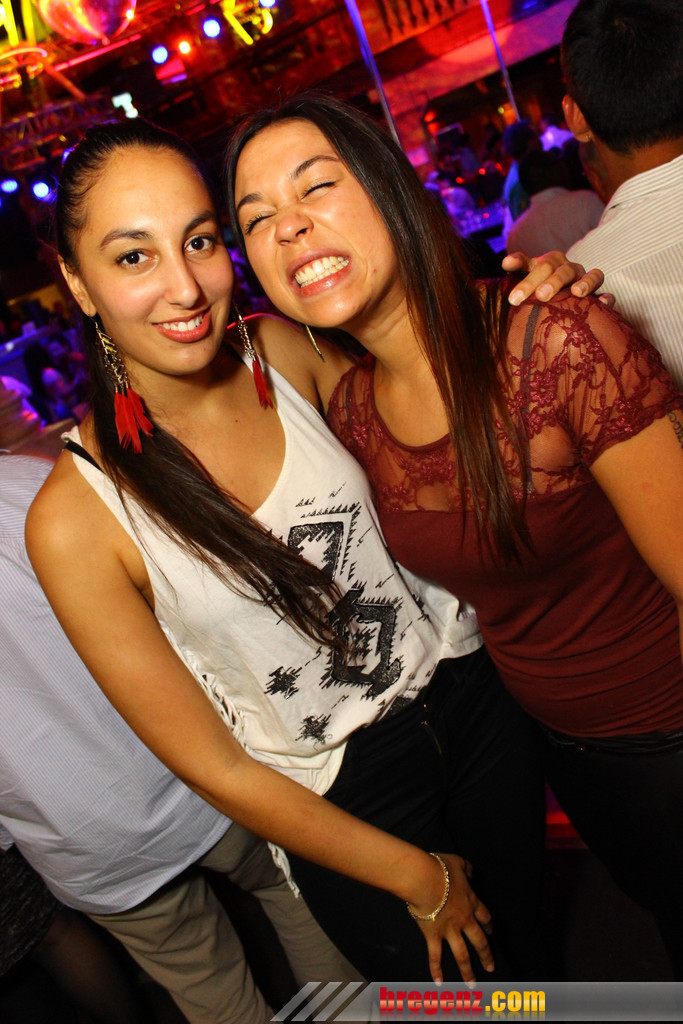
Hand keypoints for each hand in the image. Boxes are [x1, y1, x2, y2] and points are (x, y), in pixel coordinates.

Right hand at [409, 853, 493, 986]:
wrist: (424, 880)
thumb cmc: (441, 869)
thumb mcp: (459, 863)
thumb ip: (468, 869)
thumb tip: (472, 874)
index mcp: (471, 902)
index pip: (484, 917)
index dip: (489, 926)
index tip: (492, 933)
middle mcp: (464, 920)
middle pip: (479, 941)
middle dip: (486, 955)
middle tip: (491, 968)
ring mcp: (449, 931)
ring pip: (462, 955)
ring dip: (468, 970)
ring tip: (472, 984)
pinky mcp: (433, 936)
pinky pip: (435, 956)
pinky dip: (437, 970)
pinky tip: (440, 983)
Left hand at [503, 251, 613, 307]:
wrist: (563, 293)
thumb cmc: (540, 285)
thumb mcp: (528, 274)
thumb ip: (518, 265)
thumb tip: (505, 262)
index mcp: (551, 263)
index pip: (539, 266)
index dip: (526, 276)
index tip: (513, 292)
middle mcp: (569, 268)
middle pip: (562, 271)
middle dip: (552, 282)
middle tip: (540, 296)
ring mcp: (586, 279)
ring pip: (590, 276)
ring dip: (585, 283)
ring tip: (577, 292)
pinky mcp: (599, 293)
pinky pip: (606, 292)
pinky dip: (606, 297)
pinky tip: (603, 303)